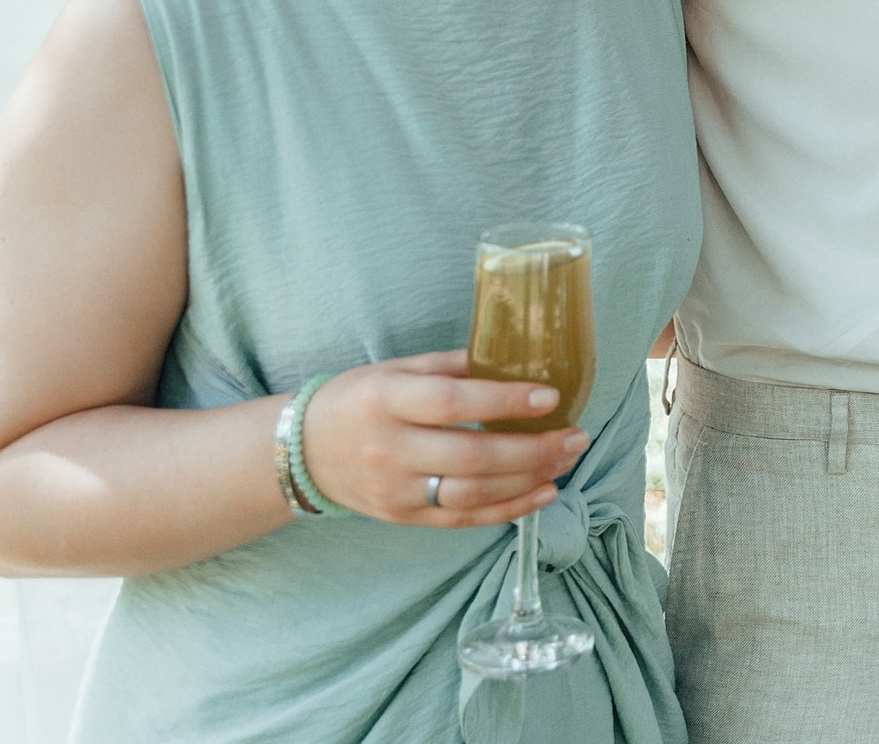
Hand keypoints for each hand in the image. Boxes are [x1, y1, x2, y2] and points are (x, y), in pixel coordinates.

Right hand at [300, 351, 588, 527]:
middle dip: (533, 448)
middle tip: (576, 435)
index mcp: (387, 401)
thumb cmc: (359, 400)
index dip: (503, 400)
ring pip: (473, 494)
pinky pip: (463, 520)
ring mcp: (397, 490)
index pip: (451, 403)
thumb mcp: (397, 369)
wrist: (303, 452)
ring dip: (530, 479)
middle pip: (471, 456)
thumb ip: (453, 366)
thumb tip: (517, 358)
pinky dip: (509, 510)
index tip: (550, 396)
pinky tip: (544, 492)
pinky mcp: (404, 518)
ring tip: (568, 459)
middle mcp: (391, 449)